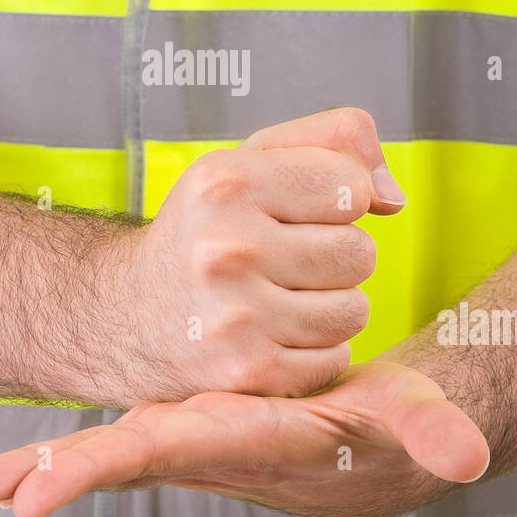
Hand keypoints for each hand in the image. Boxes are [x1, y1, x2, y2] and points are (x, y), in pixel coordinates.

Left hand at [0, 359, 489, 516]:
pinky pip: (122, 437)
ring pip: (114, 452)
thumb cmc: (393, 420)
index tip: (42, 492)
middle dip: (67, 474)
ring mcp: (195, 439)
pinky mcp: (190, 425)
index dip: (111, 461)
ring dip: (52, 468)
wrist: (376, 443)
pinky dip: (71, 454)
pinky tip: (14, 470)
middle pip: (128, 457)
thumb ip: (436, 432)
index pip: (178, 447)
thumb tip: (465, 458)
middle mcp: (214, 446)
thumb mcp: (415, 418)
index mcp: (257, 441)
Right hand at [88, 108, 406, 405]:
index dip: (338, 199)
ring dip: (329, 307)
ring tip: (277, 298)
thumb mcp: (251, 161)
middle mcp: (226, 248)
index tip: (298, 211)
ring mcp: (236, 317)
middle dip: (334, 256)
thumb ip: (335, 143)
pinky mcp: (247, 373)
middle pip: (361, 252)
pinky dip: (315, 352)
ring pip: (356, 309)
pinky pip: (336, 358)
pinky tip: (271, 336)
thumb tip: (393, 197)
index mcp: (225, 183)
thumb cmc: (205, 230)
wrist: (123, 316)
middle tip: (282, 261)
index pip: (351, 184)